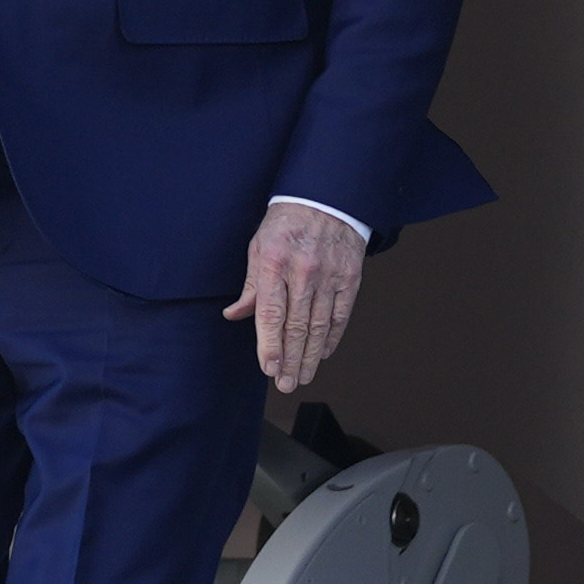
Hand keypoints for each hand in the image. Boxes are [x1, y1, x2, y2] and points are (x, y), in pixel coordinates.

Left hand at [227, 203, 362, 394]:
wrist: (326, 199)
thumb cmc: (287, 223)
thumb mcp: (259, 248)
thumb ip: (251, 286)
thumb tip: (235, 315)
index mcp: (275, 263)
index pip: (271, 314)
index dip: (270, 345)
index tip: (269, 368)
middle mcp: (304, 271)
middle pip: (297, 326)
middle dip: (291, 360)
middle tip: (286, 384)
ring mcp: (329, 276)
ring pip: (320, 326)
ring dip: (311, 356)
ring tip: (303, 377)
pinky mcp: (349, 278)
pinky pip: (341, 315)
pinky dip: (332, 337)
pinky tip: (324, 353)